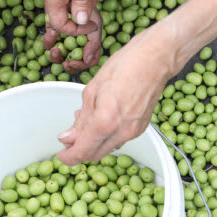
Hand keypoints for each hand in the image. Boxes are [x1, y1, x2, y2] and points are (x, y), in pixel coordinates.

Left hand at [56, 33, 171, 163]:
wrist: (155, 59)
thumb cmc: (126, 66)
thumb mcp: (92, 90)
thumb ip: (81, 119)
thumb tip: (68, 136)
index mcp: (105, 122)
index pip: (82, 151)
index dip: (68, 157)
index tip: (62, 154)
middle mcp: (121, 132)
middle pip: (94, 155)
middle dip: (80, 151)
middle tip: (69, 139)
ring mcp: (133, 132)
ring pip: (107, 148)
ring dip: (94, 142)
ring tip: (87, 122)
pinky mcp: (141, 128)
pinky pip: (119, 139)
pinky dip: (107, 135)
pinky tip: (103, 119)